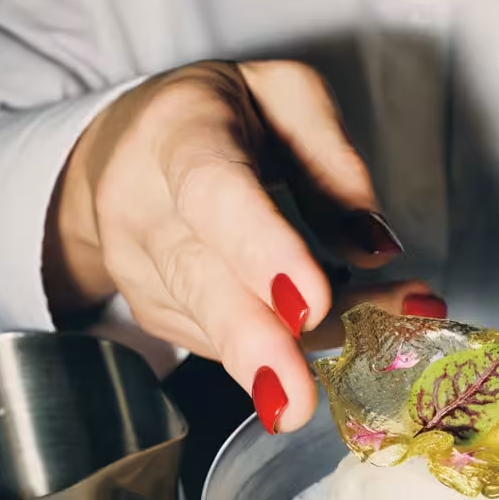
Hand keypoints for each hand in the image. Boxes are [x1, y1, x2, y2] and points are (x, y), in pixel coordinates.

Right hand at [45, 60, 442, 430]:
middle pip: (201, 284)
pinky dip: (284, 355)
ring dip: (299, 355)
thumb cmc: (215, 117)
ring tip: (377, 360)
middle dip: (256, 347)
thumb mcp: (285, 97)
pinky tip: (335, 349)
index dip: (261, 252)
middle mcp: (142, 208)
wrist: (120, 149)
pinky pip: (224, 345)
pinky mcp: (156, 316)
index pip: (214, 195)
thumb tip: (374, 249)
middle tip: (298, 402)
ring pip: (222, 328)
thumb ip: (333, 162)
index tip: (309, 302)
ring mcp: (141, 272)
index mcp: (178, 133)